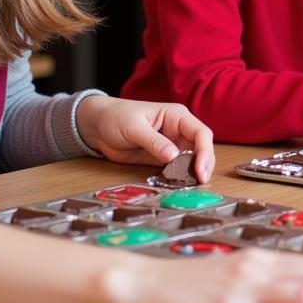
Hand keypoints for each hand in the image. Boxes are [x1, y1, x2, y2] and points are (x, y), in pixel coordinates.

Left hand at [75, 96, 214, 181]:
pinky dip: (180, 178)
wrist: (97, 127)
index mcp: (176, 116)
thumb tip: (173, 156)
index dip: (205, 152)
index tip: (200, 170)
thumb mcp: (134, 127)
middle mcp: (178, 130)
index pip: (201, 133)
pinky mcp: (162, 159)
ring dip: (193, 173)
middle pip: (201, 148)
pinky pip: (177, 169)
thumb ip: (154, 141)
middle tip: (200, 182)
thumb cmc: (116, 117)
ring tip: (192, 186)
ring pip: (192, 160)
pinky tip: (179, 186)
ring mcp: (171, 146)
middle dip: (204, 164)